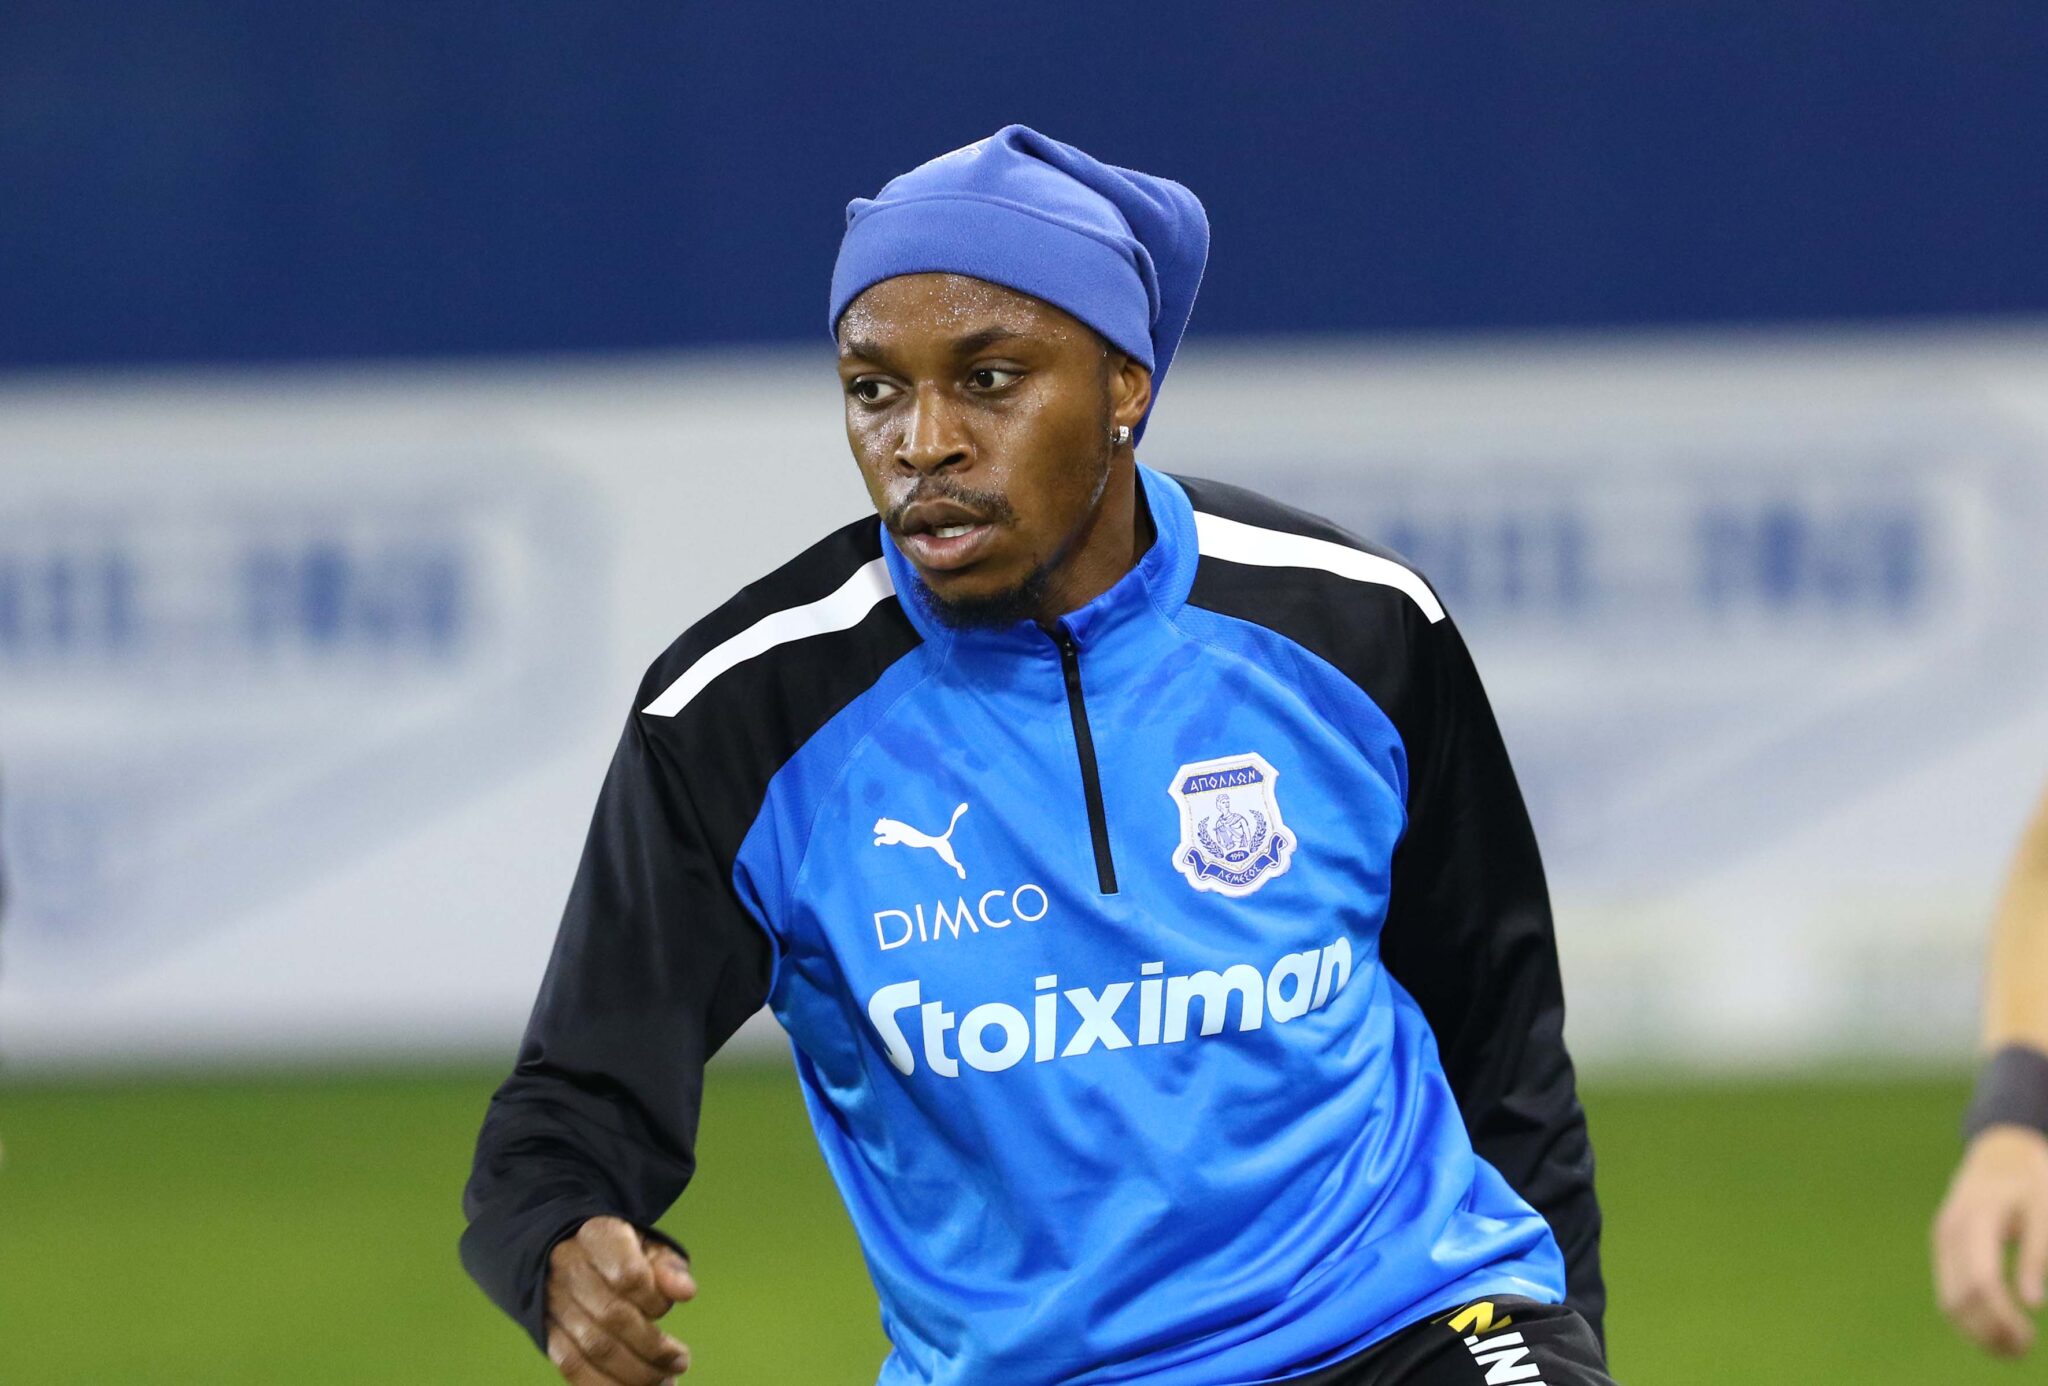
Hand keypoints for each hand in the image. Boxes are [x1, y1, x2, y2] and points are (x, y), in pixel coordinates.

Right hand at [545, 1216, 696, 1383]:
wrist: (562, 1252)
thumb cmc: (618, 1251)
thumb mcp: (647, 1245)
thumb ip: (669, 1266)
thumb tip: (686, 1292)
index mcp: (598, 1237)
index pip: (628, 1275)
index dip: (654, 1300)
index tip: (666, 1308)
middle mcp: (569, 1268)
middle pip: (612, 1317)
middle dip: (652, 1348)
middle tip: (681, 1362)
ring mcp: (553, 1303)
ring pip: (592, 1347)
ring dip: (634, 1373)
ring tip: (665, 1381)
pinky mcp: (547, 1333)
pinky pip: (572, 1367)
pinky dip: (604, 1385)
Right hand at [1933, 1125, 2047, 1355]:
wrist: (2000, 1153)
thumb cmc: (2031, 1182)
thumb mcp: (2044, 1210)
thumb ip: (2038, 1253)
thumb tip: (2034, 1304)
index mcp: (1977, 1219)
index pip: (1982, 1281)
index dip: (2003, 1317)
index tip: (2029, 1338)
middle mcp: (1950, 1231)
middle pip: (1959, 1298)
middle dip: (1989, 1332)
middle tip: (2024, 1349)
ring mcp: (1942, 1240)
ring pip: (1948, 1301)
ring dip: (1977, 1332)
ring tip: (2012, 1348)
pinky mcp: (1943, 1248)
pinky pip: (1948, 1292)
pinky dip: (1970, 1318)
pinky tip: (1996, 1328)